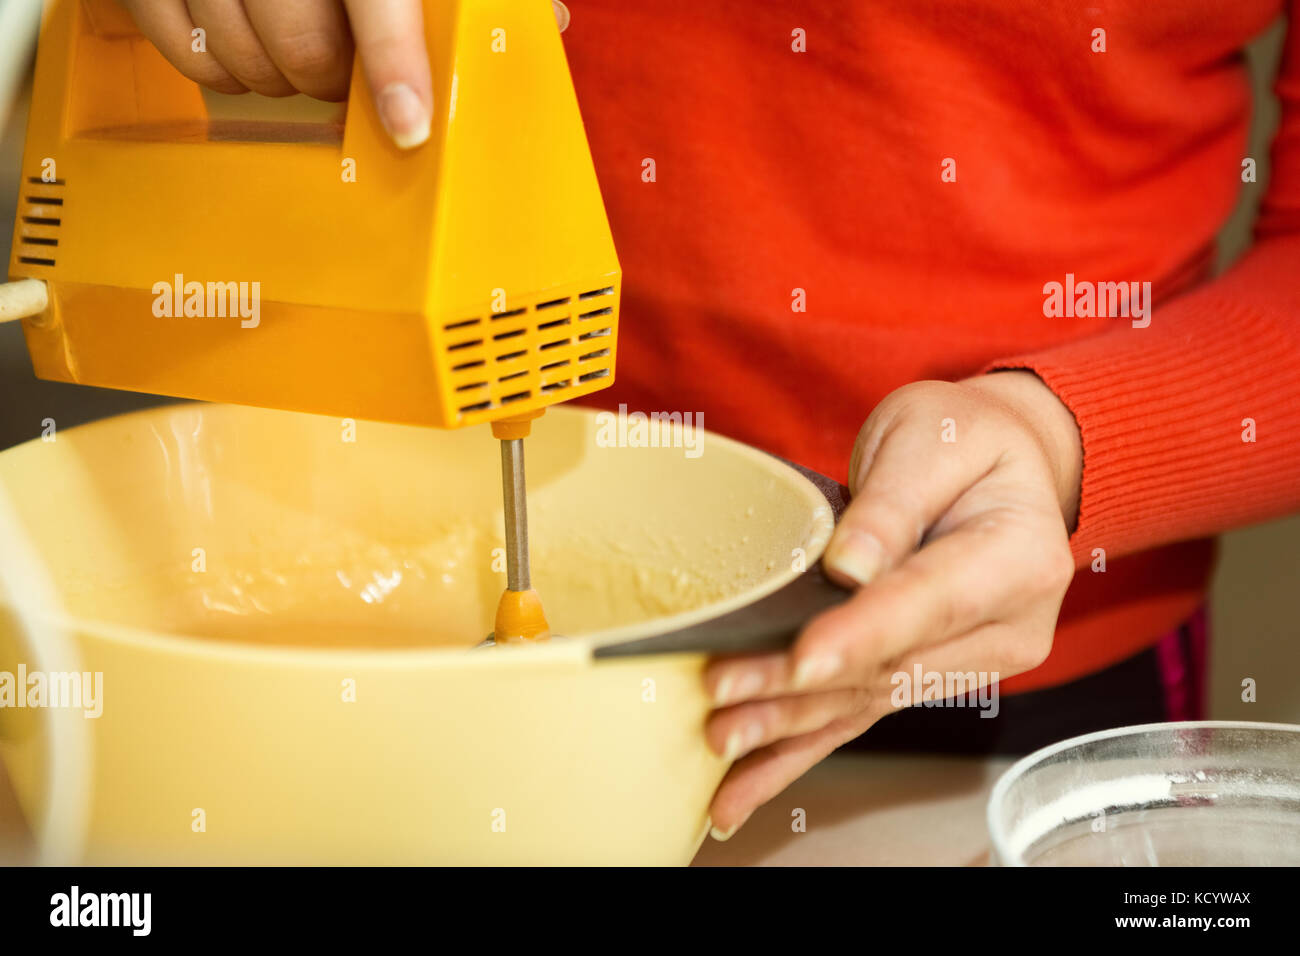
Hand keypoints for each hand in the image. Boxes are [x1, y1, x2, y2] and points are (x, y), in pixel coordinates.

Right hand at [118, 1, 569, 149]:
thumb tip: (546, 23)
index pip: (377, 0)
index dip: (395, 67)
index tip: (409, 127)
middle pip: (302, 45)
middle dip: (333, 82)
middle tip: (346, 79)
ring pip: (238, 56)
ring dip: (277, 80)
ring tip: (299, 58)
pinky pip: (179, 49)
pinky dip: (217, 69)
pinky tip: (245, 51)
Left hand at [703, 371, 1082, 839]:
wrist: (1002, 463)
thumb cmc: (965, 437)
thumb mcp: (931, 436)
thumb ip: (896, 498)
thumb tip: (852, 563)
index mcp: (1019, 558)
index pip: (931, 601)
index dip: (864, 633)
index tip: (803, 658)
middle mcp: (1006, 627)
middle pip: (891, 666)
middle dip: (801, 691)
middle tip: (724, 703)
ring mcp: (971, 661)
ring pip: (869, 702)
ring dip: (791, 728)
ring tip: (723, 743)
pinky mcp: (928, 674)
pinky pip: (861, 714)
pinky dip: (801, 748)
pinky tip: (749, 786)